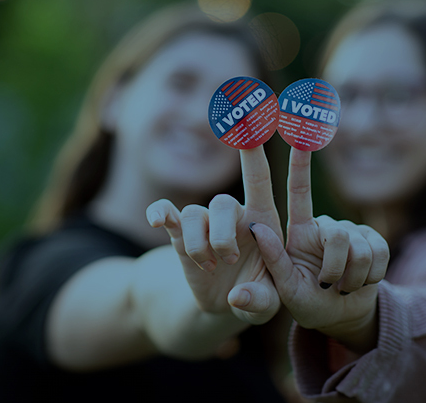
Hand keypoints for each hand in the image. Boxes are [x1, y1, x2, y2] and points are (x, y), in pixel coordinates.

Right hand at [146, 146, 281, 324]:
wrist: (227, 304)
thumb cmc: (259, 296)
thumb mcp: (268, 304)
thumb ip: (260, 301)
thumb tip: (238, 297)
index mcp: (262, 221)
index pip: (258, 179)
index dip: (253, 151)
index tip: (249, 121)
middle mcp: (232, 216)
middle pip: (222, 203)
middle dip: (221, 235)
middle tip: (229, 260)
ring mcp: (205, 225)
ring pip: (194, 216)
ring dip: (197, 244)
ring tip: (208, 268)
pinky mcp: (180, 237)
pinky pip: (167, 215)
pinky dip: (161, 213)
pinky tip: (158, 221)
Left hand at [251, 148, 388, 352]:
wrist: (342, 316)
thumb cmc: (308, 304)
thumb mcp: (285, 288)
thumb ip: (272, 261)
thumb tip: (256, 227)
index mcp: (299, 231)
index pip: (299, 191)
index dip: (301, 163)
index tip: (300, 132)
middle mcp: (325, 226)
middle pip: (338, 234)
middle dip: (336, 267)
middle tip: (329, 285)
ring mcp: (352, 232)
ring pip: (360, 247)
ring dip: (353, 277)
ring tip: (343, 286)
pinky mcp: (375, 240)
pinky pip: (380, 253)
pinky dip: (371, 276)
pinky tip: (362, 283)